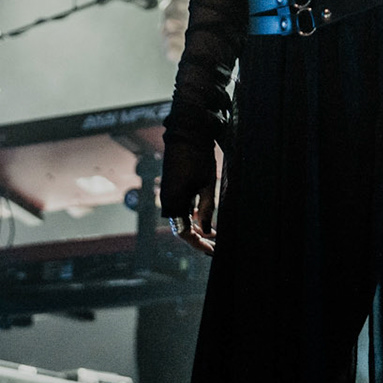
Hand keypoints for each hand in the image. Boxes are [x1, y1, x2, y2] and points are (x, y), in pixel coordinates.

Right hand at [159, 137, 219, 255]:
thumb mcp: (208, 185)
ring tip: (213, 233)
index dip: (198, 243)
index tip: (212, 250)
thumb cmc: (198, 157)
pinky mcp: (171, 187)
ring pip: (181, 218)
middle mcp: (167, 200)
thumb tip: (208, 230)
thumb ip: (207, 210)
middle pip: (181, 227)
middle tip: (214, 245)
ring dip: (195, 227)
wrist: (186, 132)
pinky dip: (191, 215)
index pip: (184, 233)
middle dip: (198, 237)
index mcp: (173, 202)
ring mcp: (168, 193)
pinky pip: (180, 207)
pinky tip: (204, 218)